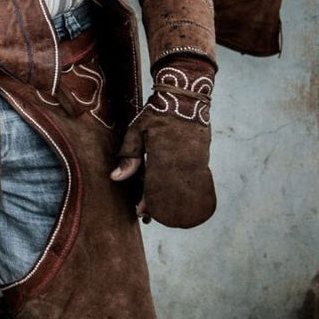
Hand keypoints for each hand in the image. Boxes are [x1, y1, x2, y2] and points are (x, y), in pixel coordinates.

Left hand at [110, 55, 215, 227]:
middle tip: (148, 217)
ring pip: (181, 190)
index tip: (139, 212)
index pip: (152, 187)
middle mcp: (179, 163)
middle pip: (168, 194)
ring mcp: (194, 163)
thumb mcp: (137, 131)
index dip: (146, 202)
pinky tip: (178, 199)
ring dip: (171, 202)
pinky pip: (194, 183)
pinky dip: (185, 193)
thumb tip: (115, 178)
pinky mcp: (203, 161)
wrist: (186, 100)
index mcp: (161, 157)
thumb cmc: (157, 114)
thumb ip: (129, 156)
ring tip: (161, 212)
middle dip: (157, 206)